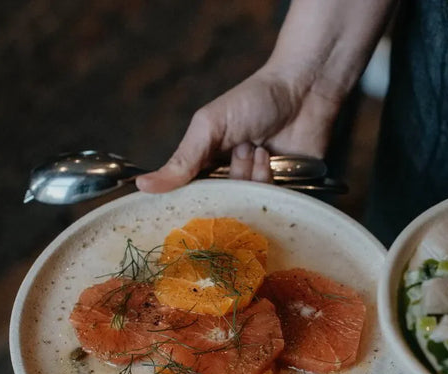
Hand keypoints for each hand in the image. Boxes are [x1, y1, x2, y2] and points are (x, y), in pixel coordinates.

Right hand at [136, 64, 341, 192]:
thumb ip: (182, 159)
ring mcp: (260, 191)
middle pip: (222, 207)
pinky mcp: (288, 196)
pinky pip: (274, 208)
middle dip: (230, 181)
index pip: (191, 200)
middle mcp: (233, 184)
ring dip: (252, 176)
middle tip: (239, 151)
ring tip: (258, 148)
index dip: (190, 204)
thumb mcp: (210, 125)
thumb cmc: (254, 101)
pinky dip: (271, 183)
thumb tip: (143, 185)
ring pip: (248, 208)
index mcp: (208, 168)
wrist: (304, 92)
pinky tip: (273, 157)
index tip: (190, 203)